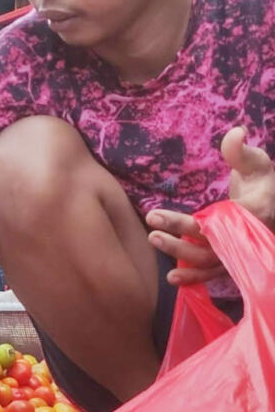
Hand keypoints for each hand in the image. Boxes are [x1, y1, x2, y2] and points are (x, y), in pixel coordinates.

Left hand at [147, 127, 274, 284]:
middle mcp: (248, 237)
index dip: (183, 223)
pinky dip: (194, 278)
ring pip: (208, 262)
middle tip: (150, 226)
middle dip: (177, 240)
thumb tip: (235, 132)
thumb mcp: (257, 163)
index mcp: (254, 212)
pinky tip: (172, 279)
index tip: (154, 214)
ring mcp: (240, 253)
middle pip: (208, 246)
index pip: (213, 222)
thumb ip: (242, 152)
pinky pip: (213, 273)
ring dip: (179, 255)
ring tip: (153, 239)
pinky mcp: (232, 261)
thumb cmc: (262, 181)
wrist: (273, 204)